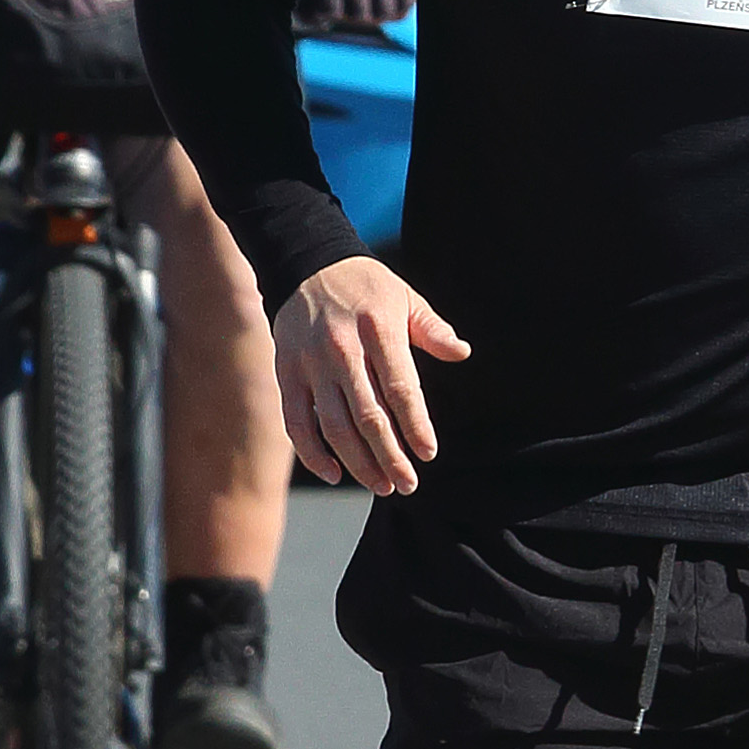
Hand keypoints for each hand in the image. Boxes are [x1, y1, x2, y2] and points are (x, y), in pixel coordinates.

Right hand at [275, 255, 469, 495]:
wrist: (305, 263)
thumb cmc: (365, 286)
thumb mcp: (404, 297)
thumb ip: (432, 329)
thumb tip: (462, 353)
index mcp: (378, 329)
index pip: (401, 388)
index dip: (416, 425)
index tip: (428, 453)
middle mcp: (342, 350)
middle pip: (369, 417)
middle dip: (391, 457)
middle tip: (408, 484)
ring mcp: (310, 364)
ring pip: (334, 427)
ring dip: (359, 463)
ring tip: (381, 485)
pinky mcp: (286, 374)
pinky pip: (296, 423)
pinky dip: (313, 454)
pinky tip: (335, 474)